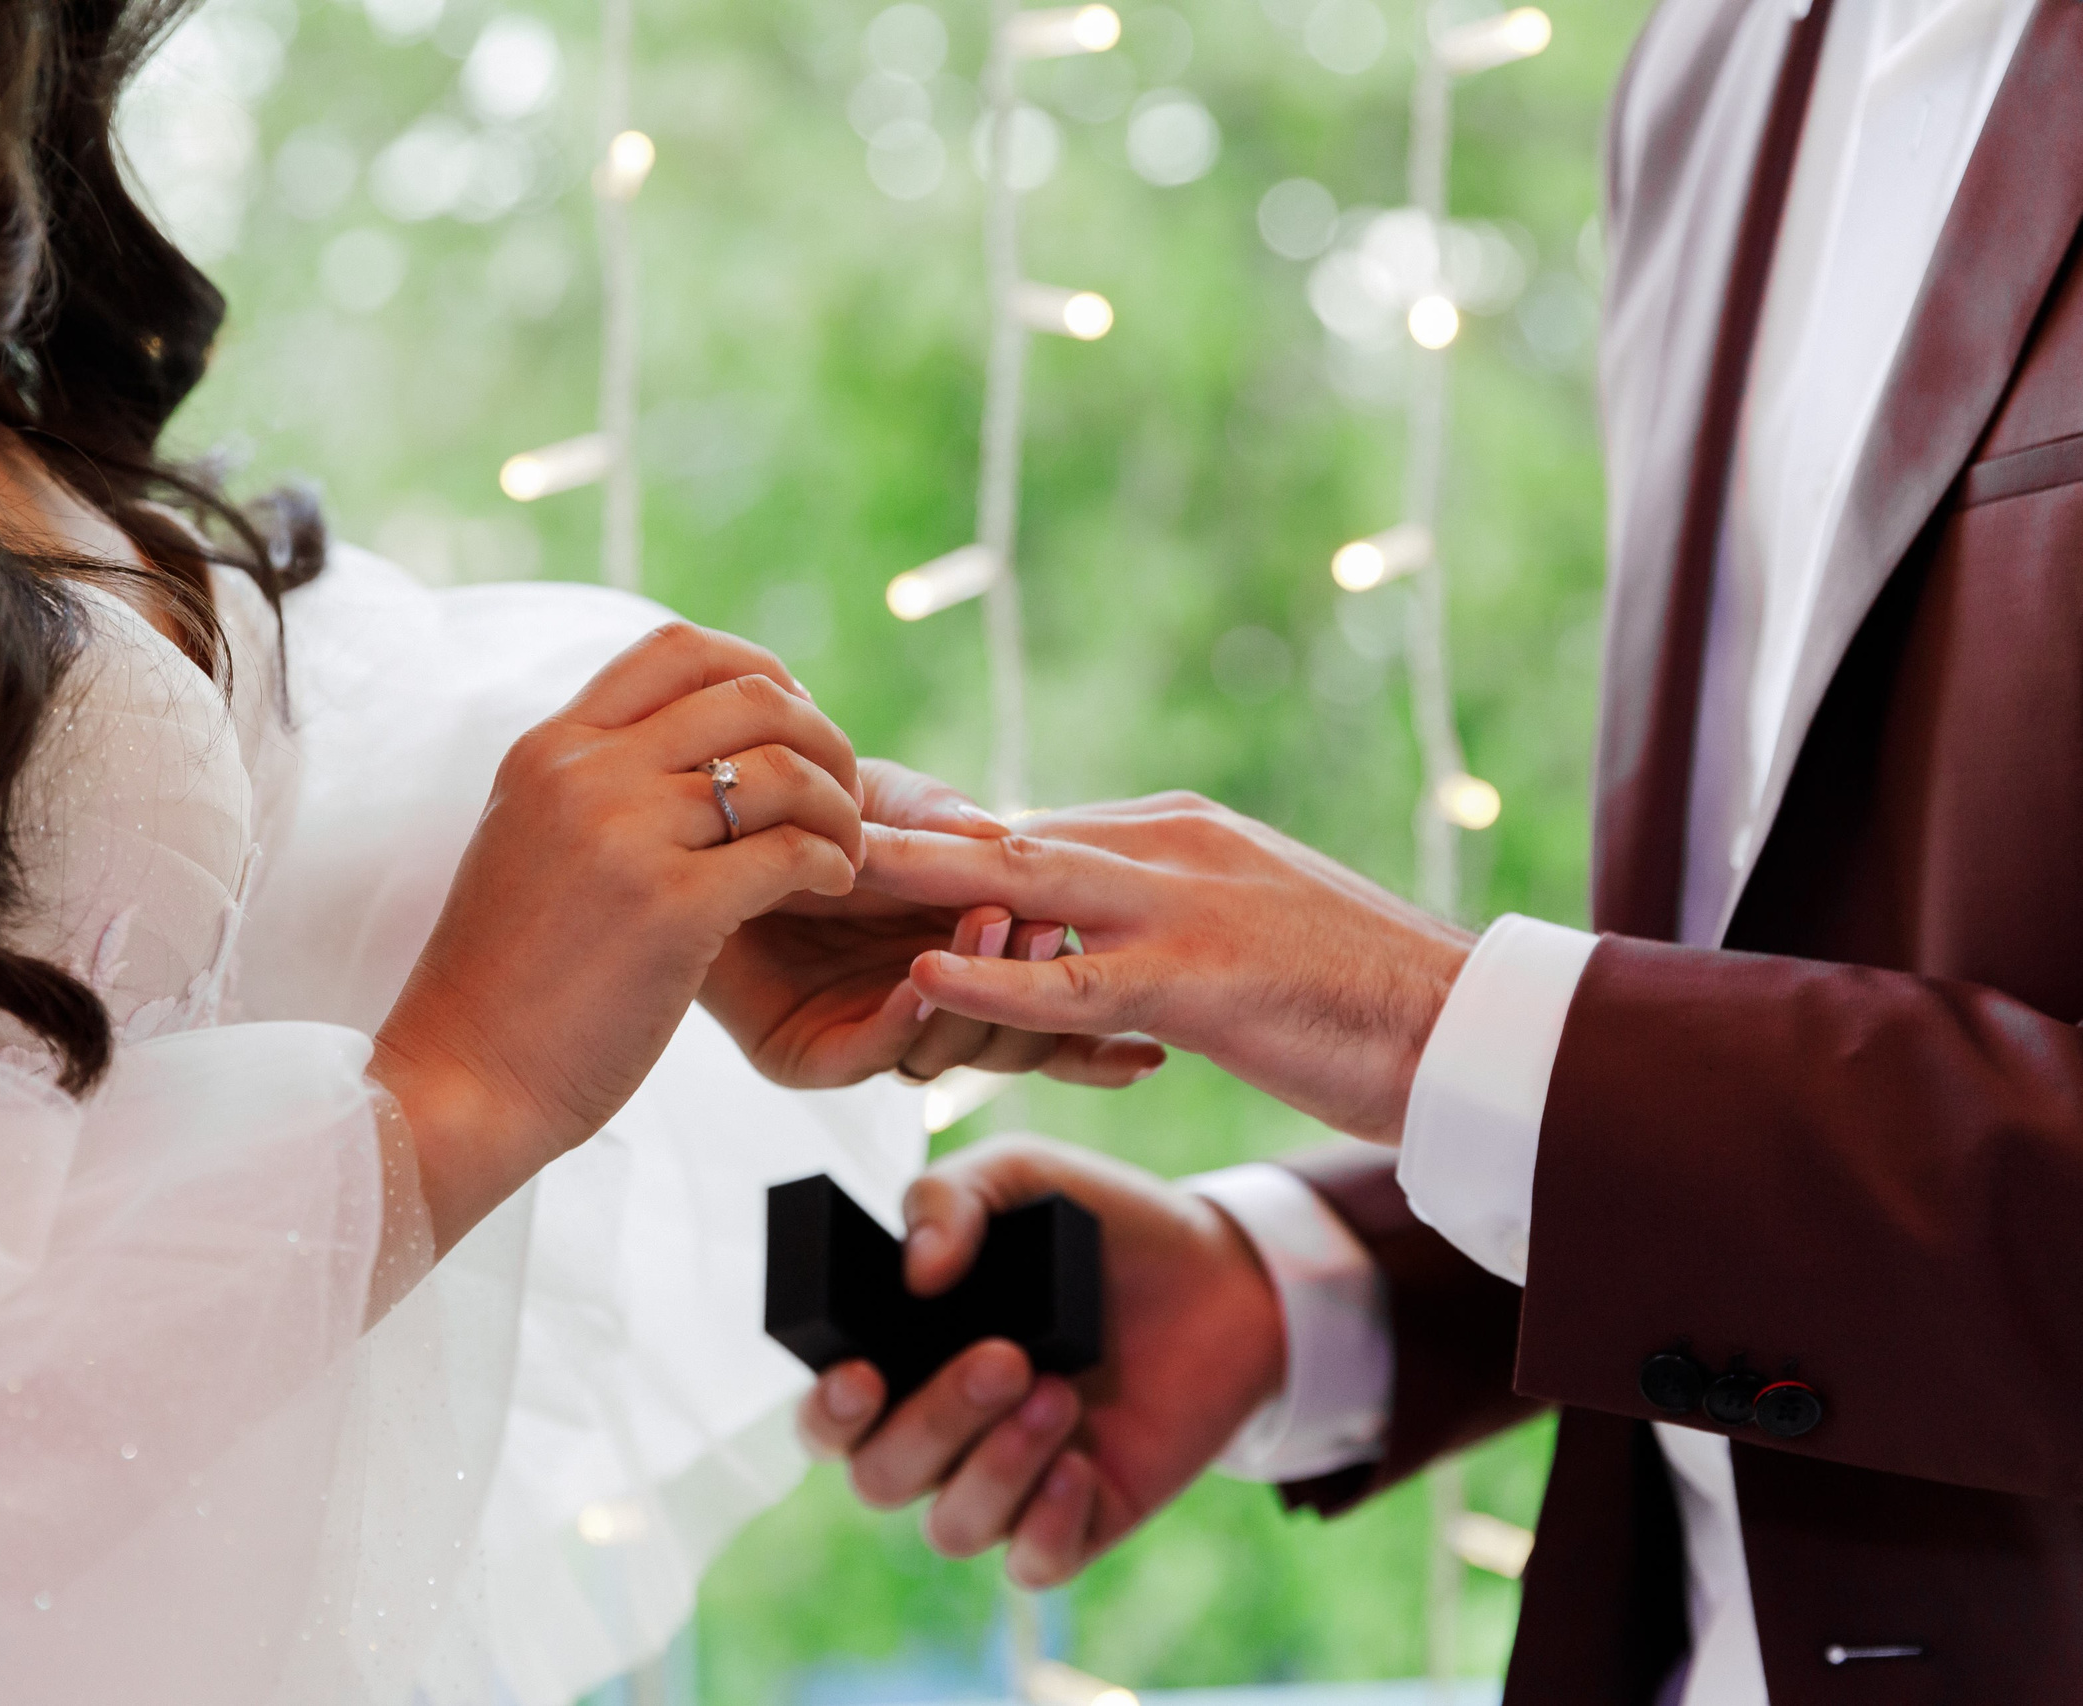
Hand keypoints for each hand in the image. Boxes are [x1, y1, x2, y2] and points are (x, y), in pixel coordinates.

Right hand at [374, 623, 863, 1248]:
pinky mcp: (669, 909)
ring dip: (838, 804)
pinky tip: (831, 887)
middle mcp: (586, 773)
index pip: (679, 650)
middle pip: (749, 695)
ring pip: (782, 769)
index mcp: (552, 749)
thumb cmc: (506, 982)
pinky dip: (832, 862)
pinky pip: (791, 852)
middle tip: (842, 789)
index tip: (792, 725)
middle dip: (820, 734)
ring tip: (845, 849)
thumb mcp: (530, 844)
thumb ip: (592, 787)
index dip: (761, 672)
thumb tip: (684, 752)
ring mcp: (625, 836)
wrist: (463, 1079)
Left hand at [701, 761, 1165, 1088]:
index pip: (1045, 1007)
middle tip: (1052, 934)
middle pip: (1010, 1043)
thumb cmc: (787, 799)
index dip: (1097, 1024)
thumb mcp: (886, 797)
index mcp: (958, 954)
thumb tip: (1015, 851)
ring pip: (948, 1053)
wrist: (686, 820)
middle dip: (1041, 998)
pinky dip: (903, 1021)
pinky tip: (919, 983)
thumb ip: (951, 825)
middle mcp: (921, 1004)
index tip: (1143, 1025)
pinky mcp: (806, 1053)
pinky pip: (869, 1055)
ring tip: (994, 932)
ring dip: (978, 998)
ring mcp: (867, 1033)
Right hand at [797, 1137, 1284, 1586]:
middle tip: (1007, 1357)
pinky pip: (1032, 1563)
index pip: (830, 1418)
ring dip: (998, 1466)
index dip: (828, 1414)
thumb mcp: (1023, 1180)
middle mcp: (944, 1433)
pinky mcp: (1078, 1520)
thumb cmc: (1102, 1227)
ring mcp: (1009, 1482)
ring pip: (952, 1526)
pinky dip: (1047, 1522)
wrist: (1222, 1275)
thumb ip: (948, 1197)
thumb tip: (915, 1270)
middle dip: (934, 1422)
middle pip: (880, 1476)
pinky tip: (1081, 1464)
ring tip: (1061, 1392)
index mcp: (908, 1361)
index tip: (861, 1376)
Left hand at [860, 793, 1474, 1141]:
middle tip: (803, 828)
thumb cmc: (1361, 996)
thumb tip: (1082, 935)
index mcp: (1176, 833)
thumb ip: (1160, 916)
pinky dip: (995, 976)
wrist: (1470, 1030)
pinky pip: (1076, 979)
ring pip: (1022, 886)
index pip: (1030, 827)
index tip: (850, 833)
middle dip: (902, 838)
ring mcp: (1184, 907)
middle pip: (1005, 833)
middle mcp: (1169, 847)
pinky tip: (927, 971)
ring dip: (919, 881)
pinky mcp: (1201, 980)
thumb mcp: (1245, 932)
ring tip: (822, 871)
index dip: (936, 840)